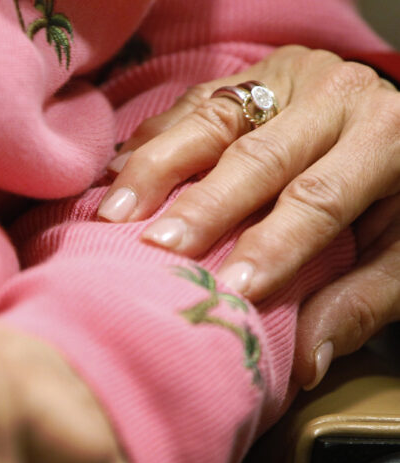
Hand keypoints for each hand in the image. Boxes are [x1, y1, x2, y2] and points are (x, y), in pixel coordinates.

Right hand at [97, 45, 399, 386]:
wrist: (385, 127)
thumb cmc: (394, 197)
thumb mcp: (398, 254)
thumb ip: (358, 301)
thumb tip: (307, 363)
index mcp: (385, 138)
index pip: (318, 198)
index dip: (273, 243)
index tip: (231, 288)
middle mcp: (333, 96)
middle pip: (257, 156)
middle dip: (202, 205)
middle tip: (158, 248)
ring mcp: (284, 78)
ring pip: (213, 119)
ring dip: (156, 168)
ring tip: (115, 212)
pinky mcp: (248, 75)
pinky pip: (192, 102)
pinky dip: (151, 139)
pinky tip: (116, 172)